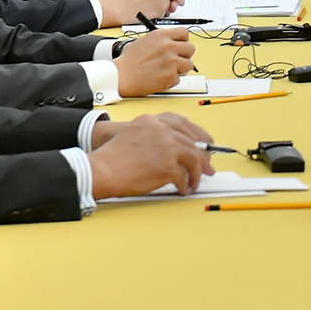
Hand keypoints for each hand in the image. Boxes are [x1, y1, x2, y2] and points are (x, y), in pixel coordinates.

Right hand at [87, 113, 214, 197]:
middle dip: (203, 155)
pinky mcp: (167, 166)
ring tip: (195, 181)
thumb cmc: (112, 156)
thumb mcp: (133, 133)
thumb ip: (154, 135)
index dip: (197, 134)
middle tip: (208, 166)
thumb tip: (176, 148)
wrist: (102, 170)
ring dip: (197, 172)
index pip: (183, 123)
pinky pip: (184, 176)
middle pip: (193, 141)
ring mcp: (167, 147)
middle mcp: (163, 131)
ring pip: (193, 158)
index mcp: (154, 121)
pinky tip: (183, 188)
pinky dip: (186, 184)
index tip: (205, 142)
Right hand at [113, 27, 195, 95]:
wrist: (120, 76)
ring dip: (181, 68)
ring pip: (189, 64)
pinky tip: (161, 78)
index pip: (184, 33)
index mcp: (161, 35)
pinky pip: (179, 78)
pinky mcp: (170, 76)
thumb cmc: (128, 61)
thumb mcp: (143, 41)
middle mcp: (168, 46)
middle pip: (191, 49)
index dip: (183, 40)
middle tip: (177, 59)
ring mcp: (171, 62)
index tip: (181, 45)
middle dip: (185, 55)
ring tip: (168, 70)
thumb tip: (172, 42)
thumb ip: (160, 40)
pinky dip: (172, 80)